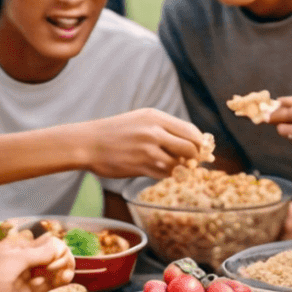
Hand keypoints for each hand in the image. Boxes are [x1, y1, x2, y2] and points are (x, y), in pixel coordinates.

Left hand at [0, 235, 73, 291]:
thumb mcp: (11, 261)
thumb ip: (36, 253)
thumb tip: (58, 245)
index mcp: (12, 248)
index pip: (37, 241)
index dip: (50, 244)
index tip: (58, 249)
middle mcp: (20, 261)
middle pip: (46, 254)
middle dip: (57, 256)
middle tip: (57, 264)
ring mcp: (26, 278)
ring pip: (49, 269)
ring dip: (59, 268)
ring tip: (62, 274)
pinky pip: (49, 284)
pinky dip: (58, 280)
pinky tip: (63, 279)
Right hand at [84, 108, 205, 178]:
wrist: (88, 143)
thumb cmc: (115, 131)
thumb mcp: (141, 119)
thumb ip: (165, 128)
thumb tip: (191, 142)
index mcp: (155, 117)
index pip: (191, 131)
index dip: (200, 143)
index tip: (202, 150)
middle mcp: (154, 131)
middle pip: (190, 148)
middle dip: (195, 158)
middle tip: (194, 163)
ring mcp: (147, 150)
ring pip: (178, 164)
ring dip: (180, 169)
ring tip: (175, 167)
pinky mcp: (140, 166)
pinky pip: (164, 174)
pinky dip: (167, 175)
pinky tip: (162, 171)